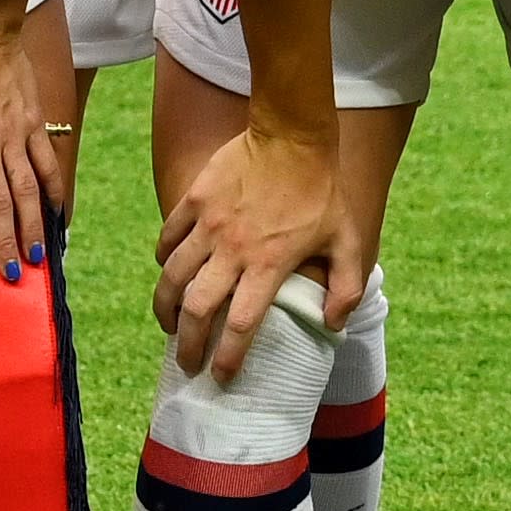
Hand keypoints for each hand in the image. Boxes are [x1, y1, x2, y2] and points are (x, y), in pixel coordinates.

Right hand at [150, 115, 350, 380]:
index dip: (228, 356)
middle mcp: (232, 250)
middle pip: (196, 308)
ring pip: (172, 276)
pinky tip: (166, 270)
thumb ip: (346, 287)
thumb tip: (332, 324)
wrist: (292, 135)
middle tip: (186, 361)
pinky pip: (168, 238)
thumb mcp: (347, 240)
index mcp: (268, 265)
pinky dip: (163, 259)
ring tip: (167, 324)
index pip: (240, 325)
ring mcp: (209, 224)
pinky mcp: (195, 200)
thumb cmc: (322, 190)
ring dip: (165, 307)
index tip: (221, 376)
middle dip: (187, 343)